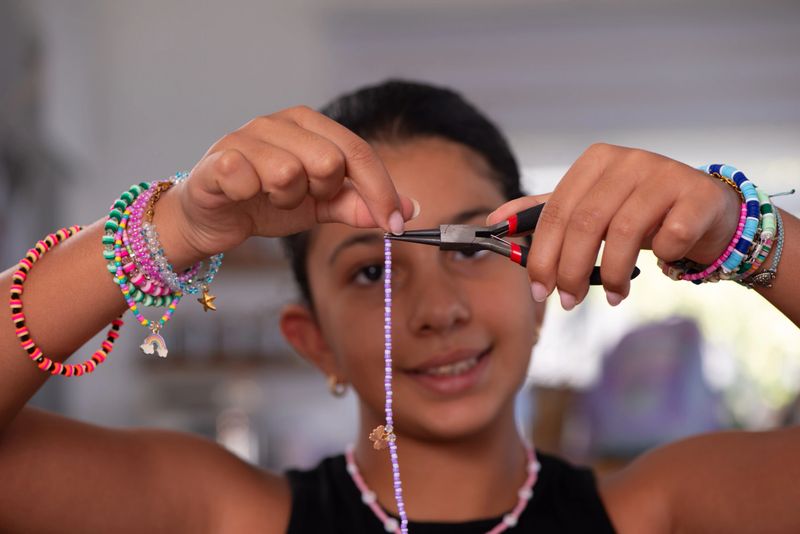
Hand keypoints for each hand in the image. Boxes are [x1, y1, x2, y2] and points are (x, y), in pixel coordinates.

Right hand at [162, 106, 416, 260]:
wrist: (210, 218)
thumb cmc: (265, 204)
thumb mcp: (319, 206)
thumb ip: (358, 204)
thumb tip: (407, 210)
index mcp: (310, 125)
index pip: (359, 152)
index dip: (381, 191)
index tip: (395, 226)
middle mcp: (279, 122)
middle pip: (329, 160)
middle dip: (322, 193)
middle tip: (302, 199)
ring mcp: (246, 136)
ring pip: (289, 172)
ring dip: (285, 199)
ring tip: (270, 198)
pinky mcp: (218, 157)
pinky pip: (248, 179)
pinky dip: (251, 197)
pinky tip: (243, 196)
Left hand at [487, 143, 740, 308]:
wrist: (705, 210)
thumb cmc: (641, 212)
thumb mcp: (590, 209)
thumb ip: (544, 214)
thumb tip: (494, 221)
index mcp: (595, 162)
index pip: (555, 212)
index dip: (542, 255)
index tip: (538, 289)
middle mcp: (628, 160)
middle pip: (585, 223)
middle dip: (570, 270)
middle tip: (567, 302)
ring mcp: (665, 173)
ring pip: (624, 232)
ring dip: (612, 273)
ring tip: (612, 294)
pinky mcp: (698, 194)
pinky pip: (671, 235)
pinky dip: (660, 256)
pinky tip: (659, 264)